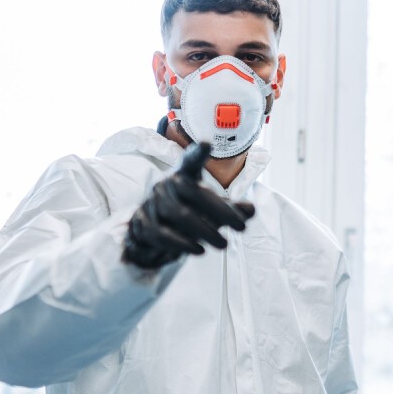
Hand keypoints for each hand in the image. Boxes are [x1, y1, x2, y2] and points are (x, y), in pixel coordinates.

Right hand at [122, 142, 254, 268]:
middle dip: (221, 211)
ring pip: (178, 214)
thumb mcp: (212, 211)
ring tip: (223, 244)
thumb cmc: (188, 214)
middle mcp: (165, 185)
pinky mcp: (141, 223)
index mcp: (183, 175)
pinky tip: (199, 250)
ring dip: (204, 231)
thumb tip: (251, 210)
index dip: (196, 153)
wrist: (151, 234)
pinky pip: (161, 234)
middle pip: (193, 192)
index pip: (189, 161)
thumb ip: (233, 210)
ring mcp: (151, 203)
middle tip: (242, 228)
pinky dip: (181, 244)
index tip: (206, 144)